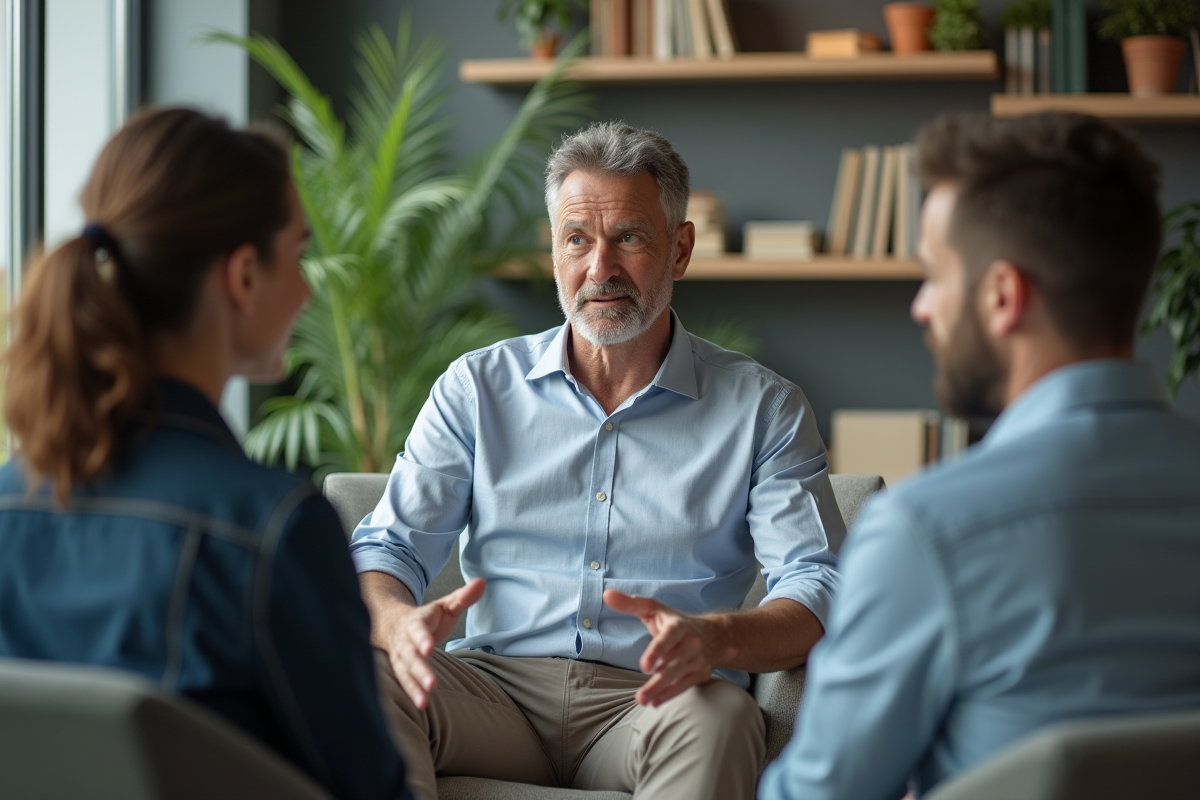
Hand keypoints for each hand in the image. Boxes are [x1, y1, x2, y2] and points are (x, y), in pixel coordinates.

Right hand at [383, 578, 484, 709]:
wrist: (394, 623)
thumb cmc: (428, 617)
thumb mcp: (445, 605)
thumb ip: (462, 597)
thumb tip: (482, 582)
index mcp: (416, 621)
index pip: (417, 629)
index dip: (422, 638)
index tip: (429, 647)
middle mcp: (405, 640)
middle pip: (410, 655)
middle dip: (420, 669)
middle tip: (432, 682)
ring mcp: (401, 656)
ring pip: (404, 670)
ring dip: (414, 685)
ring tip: (424, 699)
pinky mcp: (400, 668)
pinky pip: (403, 681)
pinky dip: (411, 692)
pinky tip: (421, 704)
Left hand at [603, 589, 733, 706]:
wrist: (716, 634)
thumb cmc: (676, 622)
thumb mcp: (655, 609)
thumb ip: (630, 604)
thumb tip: (607, 595)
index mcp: (679, 626)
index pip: (668, 638)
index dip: (657, 651)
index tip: (644, 666)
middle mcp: (691, 643)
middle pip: (673, 664)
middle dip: (657, 681)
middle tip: (639, 697)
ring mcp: (697, 659)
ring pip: (678, 677)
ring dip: (661, 690)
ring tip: (643, 701)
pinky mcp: (701, 673)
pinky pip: (686, 685)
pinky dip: (671, 694)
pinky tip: (656, 702)